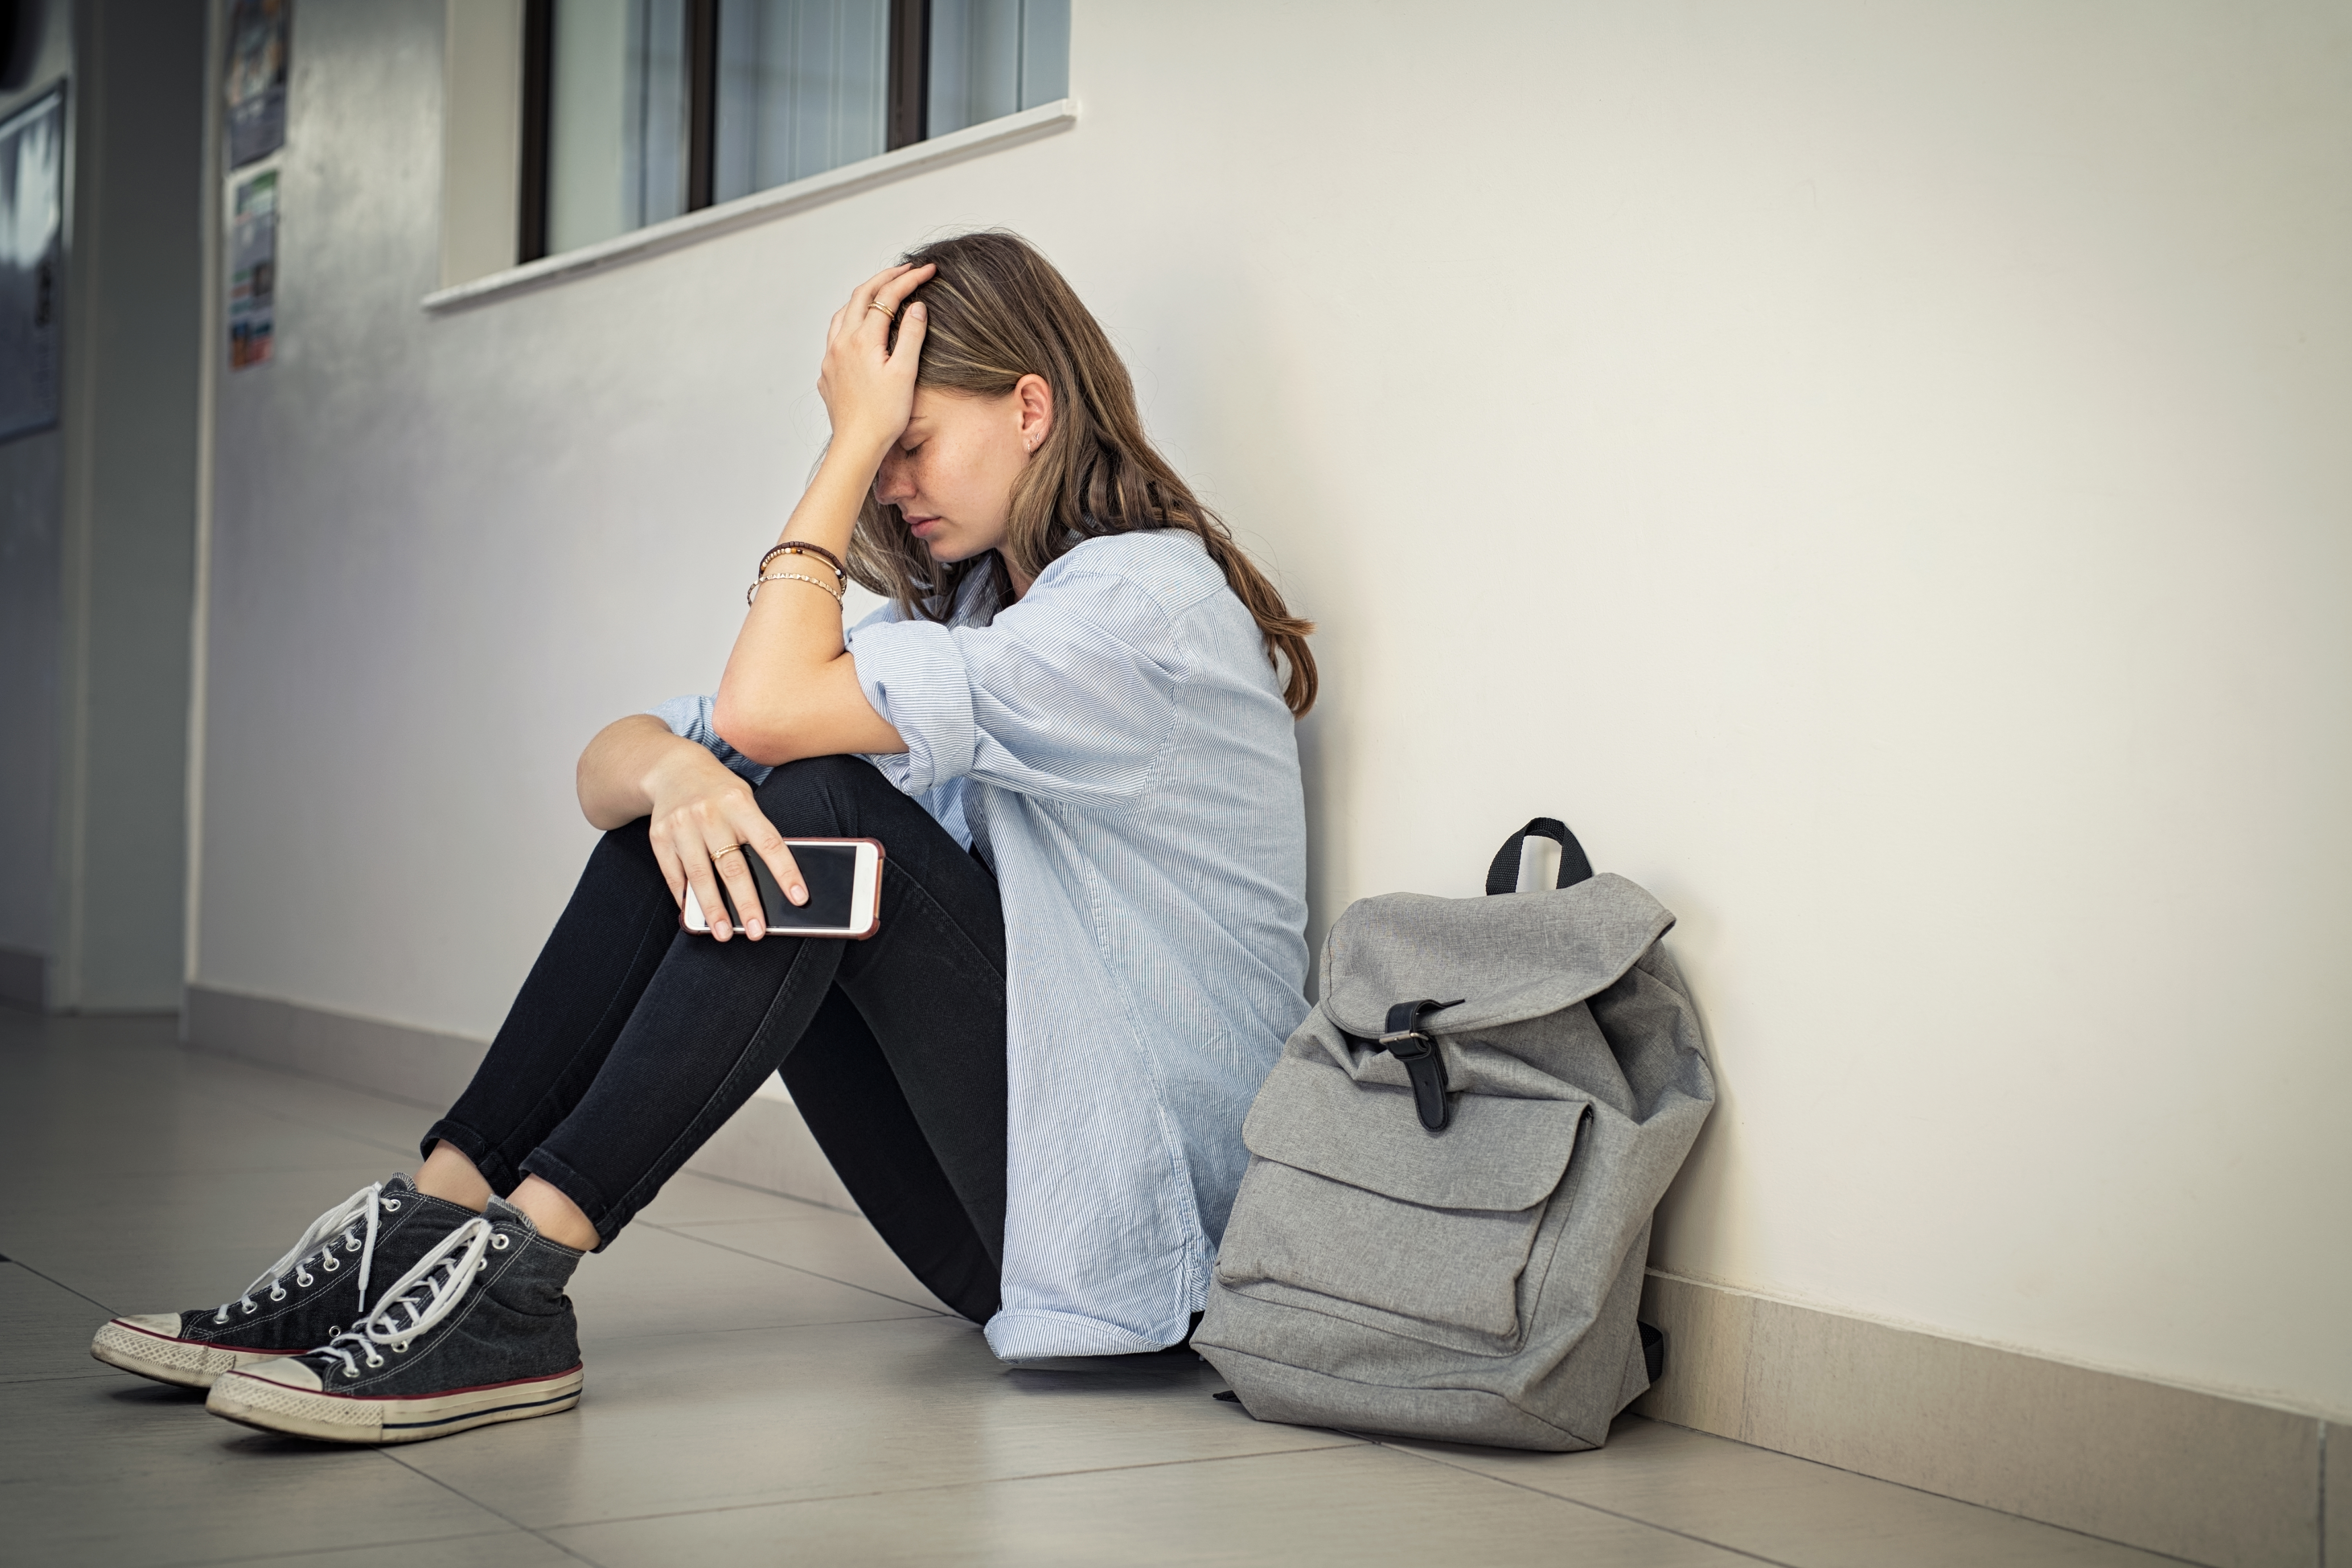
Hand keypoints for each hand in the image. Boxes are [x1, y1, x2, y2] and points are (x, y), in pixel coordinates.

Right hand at [642, 744, 805, 941]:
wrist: (674, 769)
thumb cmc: (720, 792)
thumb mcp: (744, 800)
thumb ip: (756, 833)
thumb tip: (775, 881)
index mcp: (740, 804)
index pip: (769, 843)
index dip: (786, 872)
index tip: (799, 898)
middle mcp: (709, 814)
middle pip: (732, 867)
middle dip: (746, 903)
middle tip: (756, 931)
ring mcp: (681, 826)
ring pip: (700, 876)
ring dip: (713, 909)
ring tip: (723, 933)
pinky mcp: (659, 837)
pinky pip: (674, 874)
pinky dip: (685, 898)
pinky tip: (694, 916)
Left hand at [816, 261, 935, 459]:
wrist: (858, 446)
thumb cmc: (885, 415)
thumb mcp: (905, 372)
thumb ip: (910, 335)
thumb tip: (916, 306)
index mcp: (863, 339)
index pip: (887, 296)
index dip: (909, 279)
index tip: (928, 270)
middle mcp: (842, 343)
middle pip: (860, 295)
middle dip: (884, 278)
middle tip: (906, 270)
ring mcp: (831, 357)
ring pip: (843, 313)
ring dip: (863, 297)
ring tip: (882, 293)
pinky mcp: (827, 373)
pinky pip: (835, 335)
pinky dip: (850, 321)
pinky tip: (861, 331)